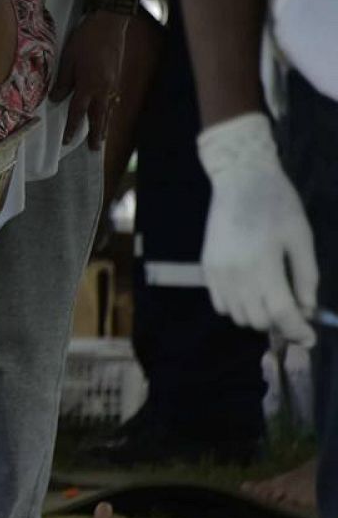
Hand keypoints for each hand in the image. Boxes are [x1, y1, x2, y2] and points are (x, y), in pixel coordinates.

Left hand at [50, 11, 128, 147]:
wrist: (110, 25)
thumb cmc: (86, 40)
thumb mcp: (68, 60)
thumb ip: (62, 82)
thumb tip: (56, 100)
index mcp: (89, 86)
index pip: (78, 112)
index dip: (72, 128)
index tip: (67, 142)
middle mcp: (103, 88)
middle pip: (98, 117)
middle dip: (96, 134)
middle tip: (93, 149)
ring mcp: (113, 83)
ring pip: (108, 109)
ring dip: (104, 124)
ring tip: (102, 137)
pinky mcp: (117, 77)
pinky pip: (113, 99)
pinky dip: (110, 109)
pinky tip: (108, 111)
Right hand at [198, 112, 317, 345]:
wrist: (240, 180)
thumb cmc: (278, 204)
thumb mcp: (301, 238)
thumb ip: (305, 277)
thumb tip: (306, 309)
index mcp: (263, 266)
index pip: (281, 313)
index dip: (298, 331)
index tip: (310, 338)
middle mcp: (236, 274)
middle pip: (258, 320)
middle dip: (280, 324)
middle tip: (294, 315)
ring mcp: (218, 272)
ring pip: (238, 315)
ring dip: (258, 317)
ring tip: (272, 303)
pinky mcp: (207, 268)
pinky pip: (220, 304)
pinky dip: (237, 308)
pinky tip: (251, 294)